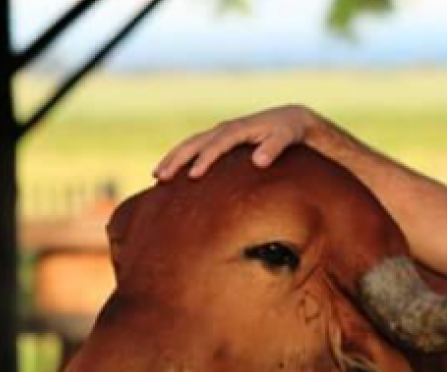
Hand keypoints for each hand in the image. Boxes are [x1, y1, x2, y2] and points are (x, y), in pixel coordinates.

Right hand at [153, 104, 318, 180]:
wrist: (289, 119)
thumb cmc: (288, 131)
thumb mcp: (286, 137)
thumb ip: (273, 148)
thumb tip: (259, 162)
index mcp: (238, 129)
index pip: (218, 144)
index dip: (205, 159)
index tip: (193, 176)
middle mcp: (225, 129)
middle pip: (194, 142)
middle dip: (177, 159)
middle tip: (160, 177)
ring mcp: (220, 133)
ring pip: (190, 144)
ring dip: (173, 159)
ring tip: (157, 176)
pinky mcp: (220, 139)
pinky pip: (196, 148)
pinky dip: (181, 158)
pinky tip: (171, 174)